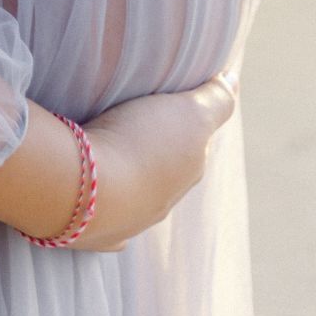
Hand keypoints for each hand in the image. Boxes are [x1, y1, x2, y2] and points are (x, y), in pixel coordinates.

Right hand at [75, 71, 238, 251]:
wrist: (81, 190)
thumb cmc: (136, 145)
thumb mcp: (188, 113)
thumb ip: (215, 100)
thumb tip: (233, 82)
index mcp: (185, 175)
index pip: (193, 149)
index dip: (184, 125)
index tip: (170, 105)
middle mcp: (160, 204)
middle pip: (163, 176)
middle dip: (156, 155)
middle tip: (136, 125)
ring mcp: (125, 223)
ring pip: (134, 199)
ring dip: (127, 178)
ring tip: (109, 152)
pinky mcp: (89, 233)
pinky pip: (104, 224)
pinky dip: (106, 212)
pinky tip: (99, 203)